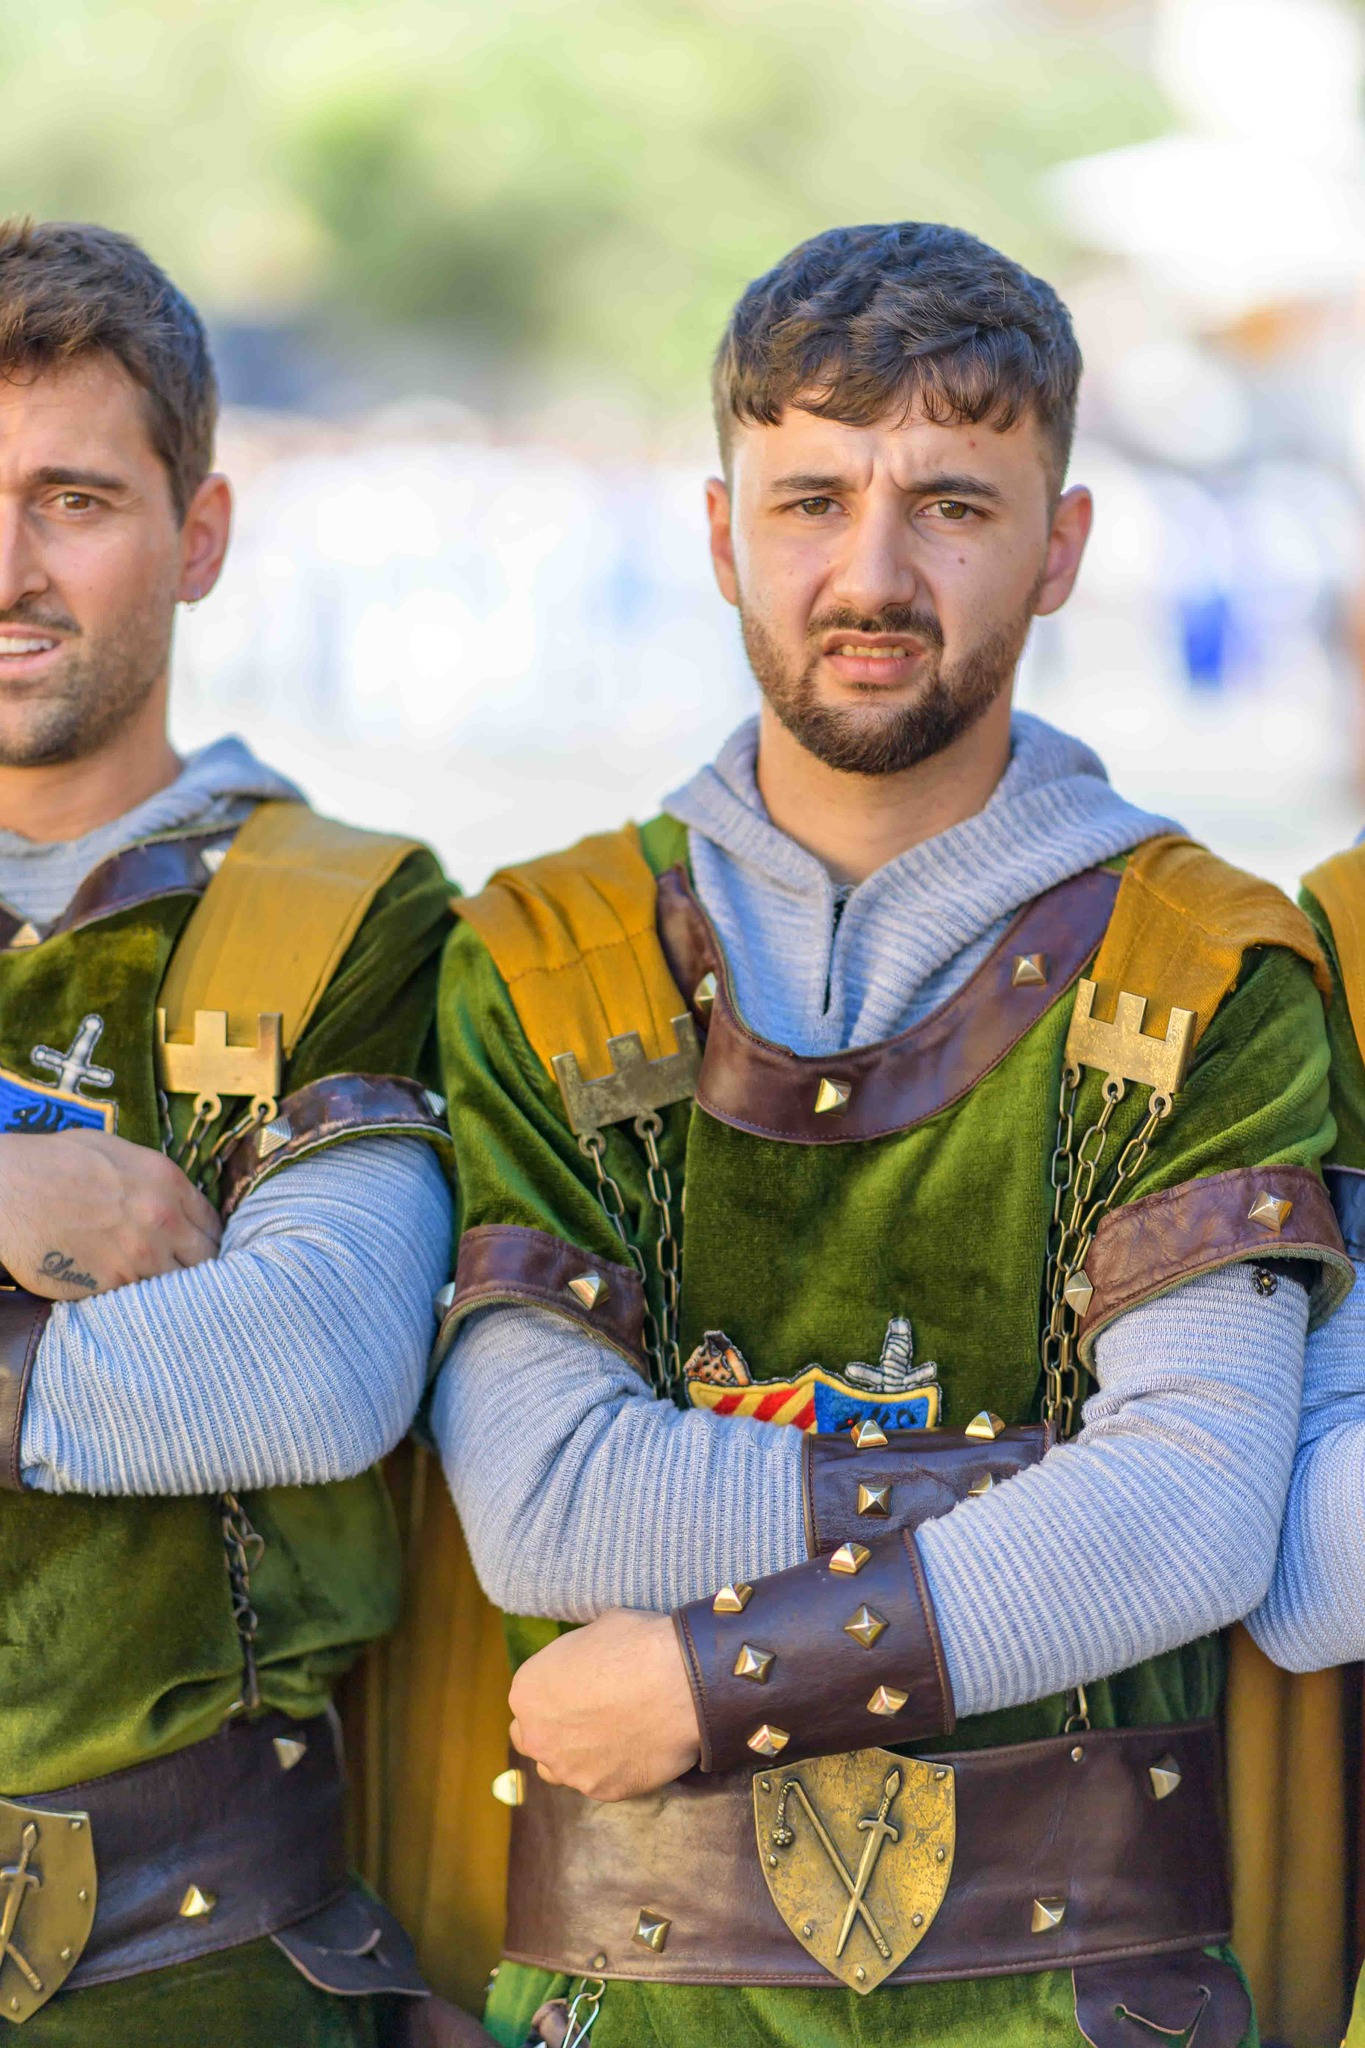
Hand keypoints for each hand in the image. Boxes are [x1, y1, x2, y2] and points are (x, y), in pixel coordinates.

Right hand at [0, 1129, 221, 1296]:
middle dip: (200, 1268)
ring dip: (171, 1289)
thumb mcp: (118, 1153)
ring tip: (161, 1292)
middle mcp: (163, 1220)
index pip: (214, 1223)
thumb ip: (156, 1181)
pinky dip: (138, 1303)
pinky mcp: (112, 1285)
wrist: (9, 1190)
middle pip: (208, 1259)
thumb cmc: (54, 1163)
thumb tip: (176, 1202)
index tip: (199, 1248)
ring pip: (178, 1286)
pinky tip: (130, 1298)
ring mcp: (140, 1256)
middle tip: (185, 1274)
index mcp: (168, 1182)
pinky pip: (140, 1301)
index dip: (208, 1238)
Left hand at [508, 1609, 700, 1801]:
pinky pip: (600, 1782)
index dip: (552, 1694)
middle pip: (533, 1739)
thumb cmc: (635, 1644)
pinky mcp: (601, 1791)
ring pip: (560, 1769)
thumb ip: (576, 1658)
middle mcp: (538, 1736)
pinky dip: (613, 1770)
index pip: (528, 1700)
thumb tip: (586, 1662)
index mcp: (528, 1691)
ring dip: (575, 1757)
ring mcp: (568, 1769)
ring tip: (609, 1738)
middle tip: (587, 1717)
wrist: (679, 1684)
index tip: (577, 1690)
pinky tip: (636, 1749)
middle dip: (553, 1730)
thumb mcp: (595, 1631)